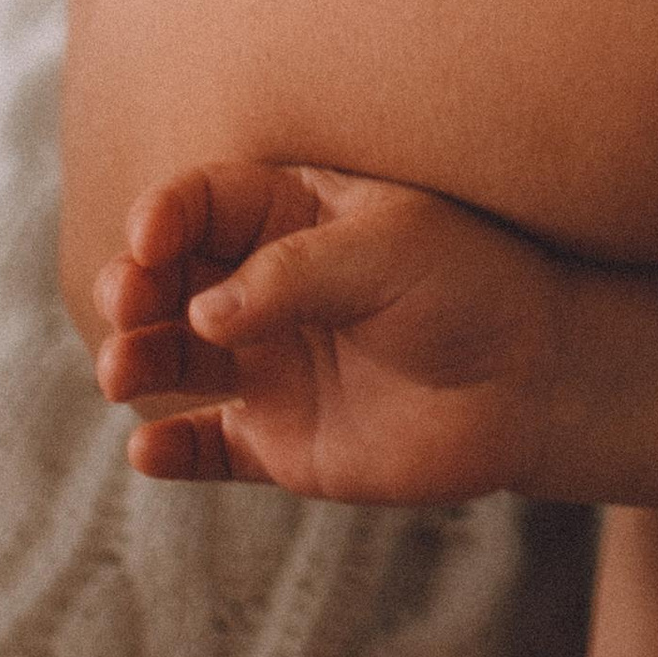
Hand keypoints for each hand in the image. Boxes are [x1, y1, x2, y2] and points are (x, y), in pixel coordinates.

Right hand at [93, 161, 565, 502]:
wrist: (536, 381)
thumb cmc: (473, 288)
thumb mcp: (389, 249)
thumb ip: (292, 276)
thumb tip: (201, 312)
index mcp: (295, 215)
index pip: (203, 203)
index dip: (164, 216)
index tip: (150, 240)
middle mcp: (269, 288)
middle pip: (170, 279)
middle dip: (132, 286)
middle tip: (127, 305)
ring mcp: (270, 364)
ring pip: (174, 358)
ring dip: (134, 359)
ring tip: (121, 371)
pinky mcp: (280, 441)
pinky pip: (206, 450)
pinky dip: (169, 453)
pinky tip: (149, 451)